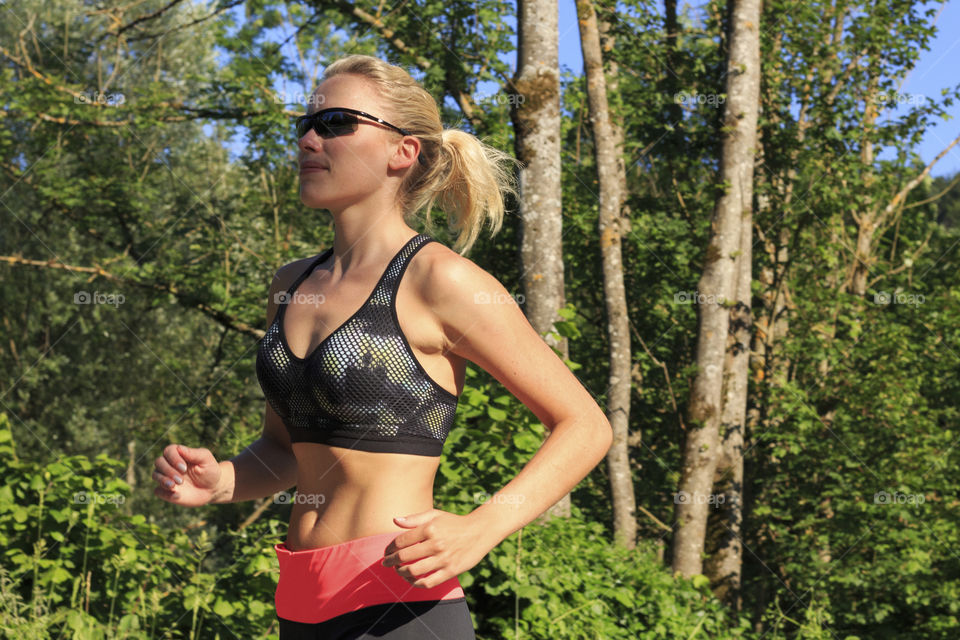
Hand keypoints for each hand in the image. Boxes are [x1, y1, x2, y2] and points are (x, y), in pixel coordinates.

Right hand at [153, 444, 220, 506]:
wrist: (212, 489)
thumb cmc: (210, 471)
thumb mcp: (206, 460)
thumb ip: (193, 453)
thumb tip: (179, 448)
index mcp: (179, 454)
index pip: (168, 451)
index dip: (173, 458)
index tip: (184, 468)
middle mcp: (170, 465)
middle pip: (159, 462)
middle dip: (168, 470)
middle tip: (180, 480)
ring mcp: (167, 478)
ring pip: (155, 475)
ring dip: (163, 480)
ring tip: (174, 486)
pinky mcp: (166, 491)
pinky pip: (158, 491)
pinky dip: (165, 493)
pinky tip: (177, 495)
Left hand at [381, 509, 499, 588]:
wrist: (480, 531)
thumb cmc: (454, 523)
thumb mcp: (435, 515)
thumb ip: (414, 519)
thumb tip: (394, 521)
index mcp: (430, 528)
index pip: (402, 541)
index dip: (390, 548)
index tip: (386, 551)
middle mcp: (436, 544)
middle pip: (405, 557)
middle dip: (391, 561)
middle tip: (386, 563)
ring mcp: (443, 559)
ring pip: (414, 571)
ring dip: (401, 573)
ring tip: (398, 571)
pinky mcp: (451, 571)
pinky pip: (429, 582)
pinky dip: (416, 583)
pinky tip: (411, 580)